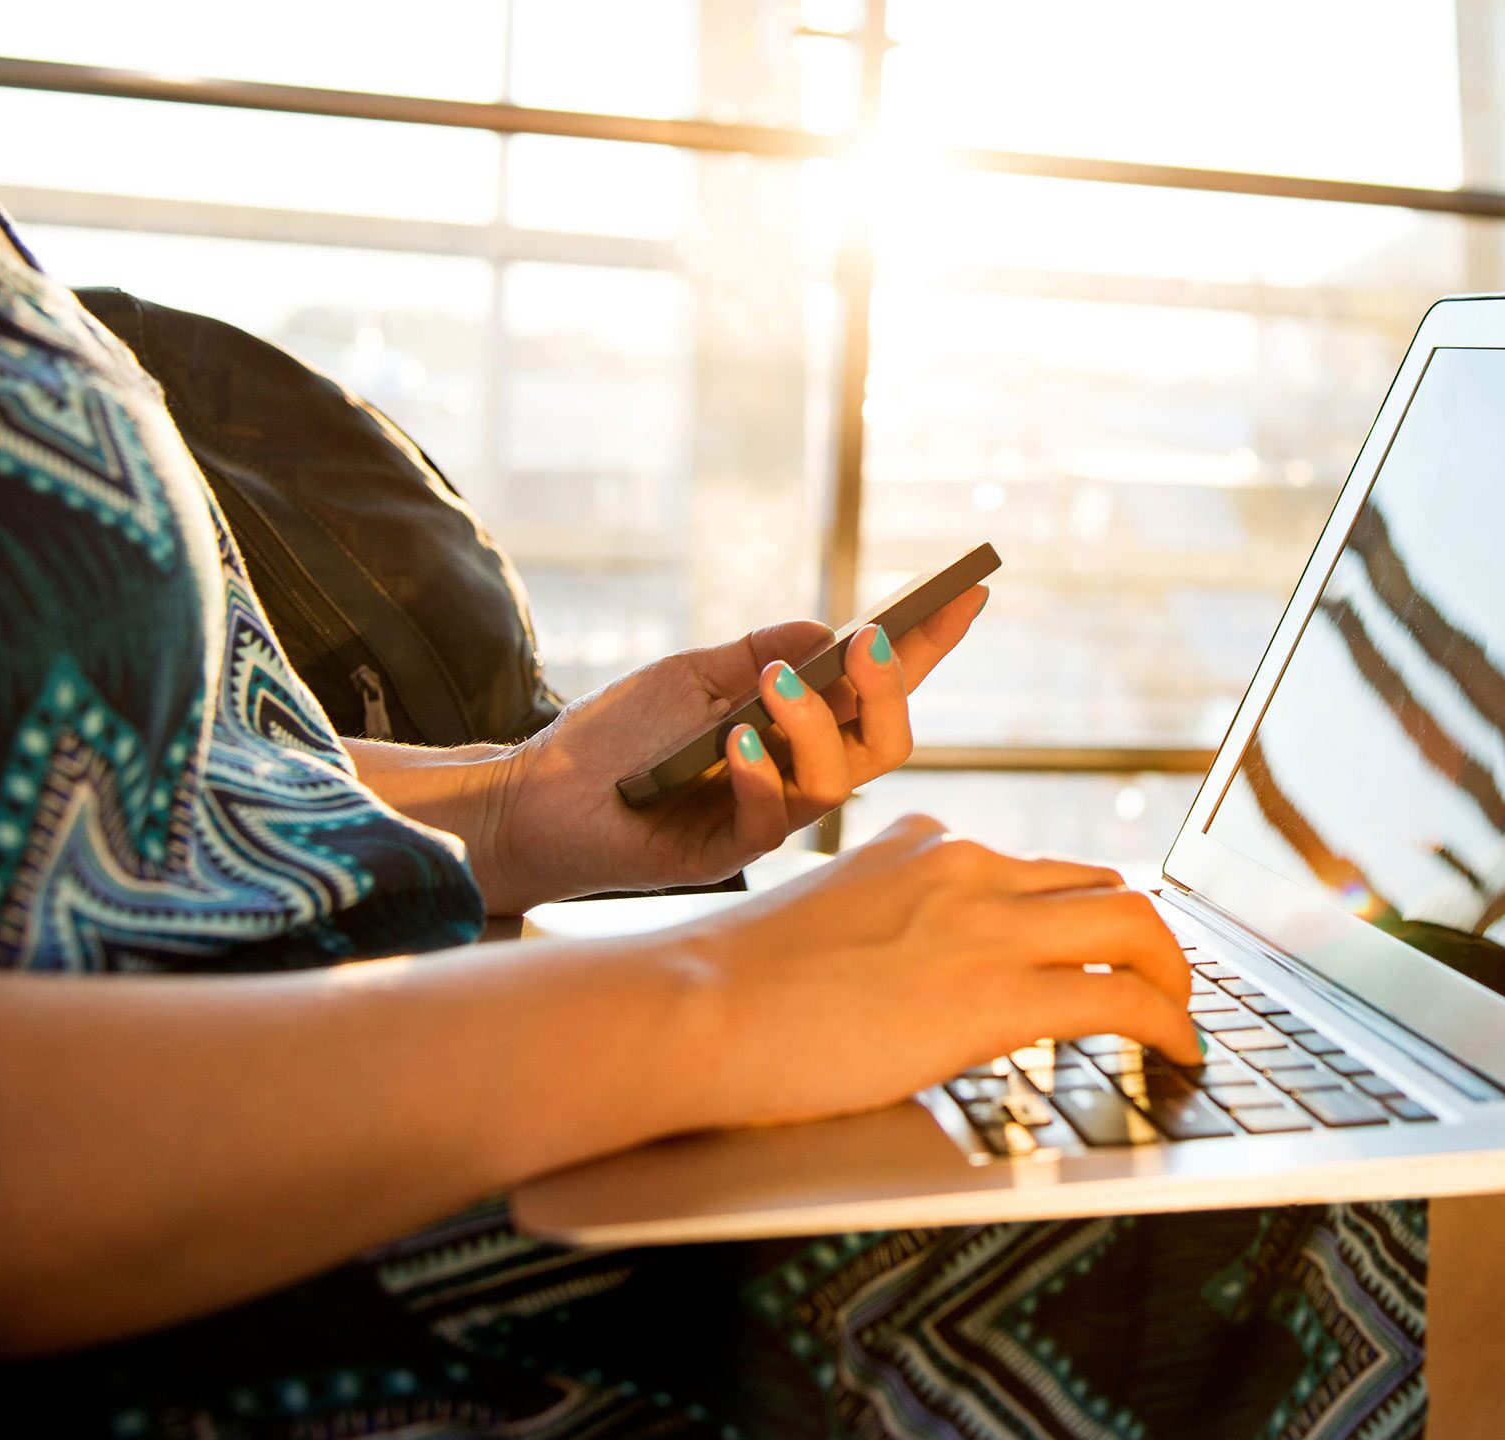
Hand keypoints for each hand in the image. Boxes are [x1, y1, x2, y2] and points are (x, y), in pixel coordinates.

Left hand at [469, 587, 985, 910]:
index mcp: (796, 727)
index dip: (928, 646)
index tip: (968, 593)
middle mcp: (794, 775)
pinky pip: (767, 820)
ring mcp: (765, 818)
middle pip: (885, 743)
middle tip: (871, 642)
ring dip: (815, 725)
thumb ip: (759, 652)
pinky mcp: (724, 857)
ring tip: (778, 684)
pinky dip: (758, 773)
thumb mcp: (690, 674)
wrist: (535, 797)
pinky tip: (735, 742)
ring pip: (836, 781)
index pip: (877, 688)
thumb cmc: (613, 738)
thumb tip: (829, 630)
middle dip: (893, 690)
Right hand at [657, 815, 1202, 1130]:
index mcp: (920, 845)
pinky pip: (1124, 999)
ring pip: (1134, 925)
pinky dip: (1169, 1024)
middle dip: (1145, 937)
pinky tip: (1178, 1053)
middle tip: (1161, 982)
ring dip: (1176, 974)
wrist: (695, 1007)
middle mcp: (965, 867)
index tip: (1097, 947)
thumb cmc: (731, 989)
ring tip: (1183, 1019)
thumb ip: (880, 926)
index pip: (1032, 867)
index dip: (1078, 912)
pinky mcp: (996, 995)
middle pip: (1100, 884)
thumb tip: (905, 976)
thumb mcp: (822, 922)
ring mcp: (986, 925)